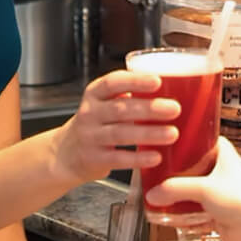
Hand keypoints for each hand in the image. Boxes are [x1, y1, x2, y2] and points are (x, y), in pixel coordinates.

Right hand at [52, 70, 180, 182]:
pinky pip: (118, 158)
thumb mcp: (104, 103)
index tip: (157, 81)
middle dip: (150, 108)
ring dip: (149, 133)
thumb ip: (129, 96)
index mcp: (94, 94)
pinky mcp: (94, 159)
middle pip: (121, 109)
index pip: (113, 82)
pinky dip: (138, 158)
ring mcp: (90, 137)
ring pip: (121, 133)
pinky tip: (156, 156)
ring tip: (172, 133)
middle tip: (175, 109)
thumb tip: (171, 89)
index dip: (135, 81)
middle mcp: (90, 113)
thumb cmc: (96, 123)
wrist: (66, 153)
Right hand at [145, 137, 240, 240]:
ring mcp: (218, 190)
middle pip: (193, 165)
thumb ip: (175, 190)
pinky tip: (170, 213)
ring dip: (179, 193)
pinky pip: (195, 208)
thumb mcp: (204, 189)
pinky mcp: (216, 210)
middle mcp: (220, 170)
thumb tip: (152, 194)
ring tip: (158, 192)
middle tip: (157, 168)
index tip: (168, 140)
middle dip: (176, 170)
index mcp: (223, 154)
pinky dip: (184, 211)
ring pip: (193, 188)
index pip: (202, 138)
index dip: (187, 139)